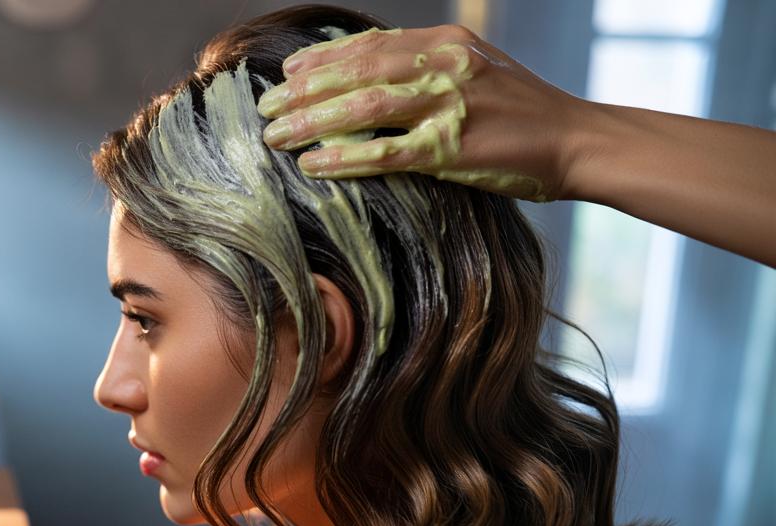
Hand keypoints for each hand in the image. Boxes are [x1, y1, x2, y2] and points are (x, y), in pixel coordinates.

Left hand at [257, 24, 587, 201]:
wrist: (577, 140)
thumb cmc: (521, 111)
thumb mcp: (476, 69)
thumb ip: (427, 66)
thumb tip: (370, 71)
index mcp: (445, 43)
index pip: (369, 45)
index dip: (323, 58)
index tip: (288, 70)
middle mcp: (443, 66)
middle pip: (357, 72)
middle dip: (304, 89)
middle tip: (265, 106)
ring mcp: (448, 106)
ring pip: (362, 107)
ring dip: (312, 121)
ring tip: (274, 135)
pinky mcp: (452, 149)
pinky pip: (385, 153)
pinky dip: (344, 157)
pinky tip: (313, 164)